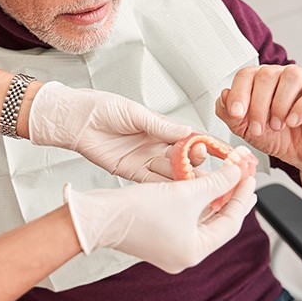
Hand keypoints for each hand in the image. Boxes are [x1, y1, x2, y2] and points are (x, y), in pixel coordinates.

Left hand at [29, 82, 192, 181]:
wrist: (77, 120)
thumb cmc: (102, 108)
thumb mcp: (134, 113)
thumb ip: (160, 126)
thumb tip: (187, 131)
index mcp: (159, 126)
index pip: (189, 136)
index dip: (206, 143)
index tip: (224, 150)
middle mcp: (155, 144)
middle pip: (183, 157)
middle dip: (196, 161)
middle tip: (206, 164)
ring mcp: (144, 159)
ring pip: (170, 172)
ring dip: (184, 178)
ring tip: (198, 182)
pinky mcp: (131, 172)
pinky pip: (152, 182)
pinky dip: (165, 187)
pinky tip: (177, 192)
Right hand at [64, 164, 255, 273]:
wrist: (100, 215)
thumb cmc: (137, 211)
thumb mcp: (184, 192)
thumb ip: (216, 182)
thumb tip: (237, 172)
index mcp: (195, 251)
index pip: (230, 222)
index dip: (241, 196)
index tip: (249, 177)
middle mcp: (184, 252)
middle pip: (216, 221)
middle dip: (229, 197)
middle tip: (242, 178)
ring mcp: (169, 244)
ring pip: (200, 218)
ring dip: (211, 196)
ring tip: (224, 177)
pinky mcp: (157, 234)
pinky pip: (185, 216)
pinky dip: (194, 200)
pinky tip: (198, 184)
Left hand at [215, 65, 301, 171]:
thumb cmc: (277, 137)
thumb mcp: (246, 130)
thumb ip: (230, 114)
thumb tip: (223, 95)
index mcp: (260, 81)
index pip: (246, 74)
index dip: (238, 93)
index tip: (236, 113)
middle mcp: (281, 76)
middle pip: (266, 75)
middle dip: (258, 105)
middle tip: (258, 128)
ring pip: (290, 77)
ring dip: (279, 105)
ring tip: (277, 125)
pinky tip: (294, 121)